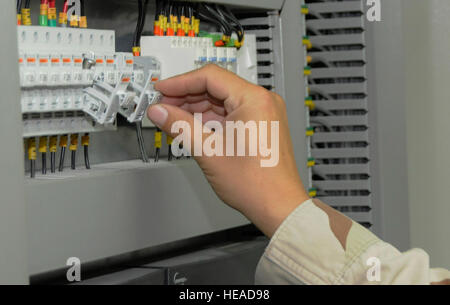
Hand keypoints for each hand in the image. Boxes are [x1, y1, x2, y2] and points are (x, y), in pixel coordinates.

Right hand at [147, 64, 308, 236]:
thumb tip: (160, 112)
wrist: (278, 206)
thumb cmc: (257, 184)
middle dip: (186, 97)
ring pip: (221, 101)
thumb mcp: (209, 152)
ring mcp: (263, 113)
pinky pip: (230, 114)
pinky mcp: (261, 125)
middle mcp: (263, 101)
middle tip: (163, 107)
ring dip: (196, 109)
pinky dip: (209, 120)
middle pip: (215, 87)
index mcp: (254, 99)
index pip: (210, 77)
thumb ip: (179, 126)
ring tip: (173, 120)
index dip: (180, 82)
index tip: (162, 90)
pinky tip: (192, 128)